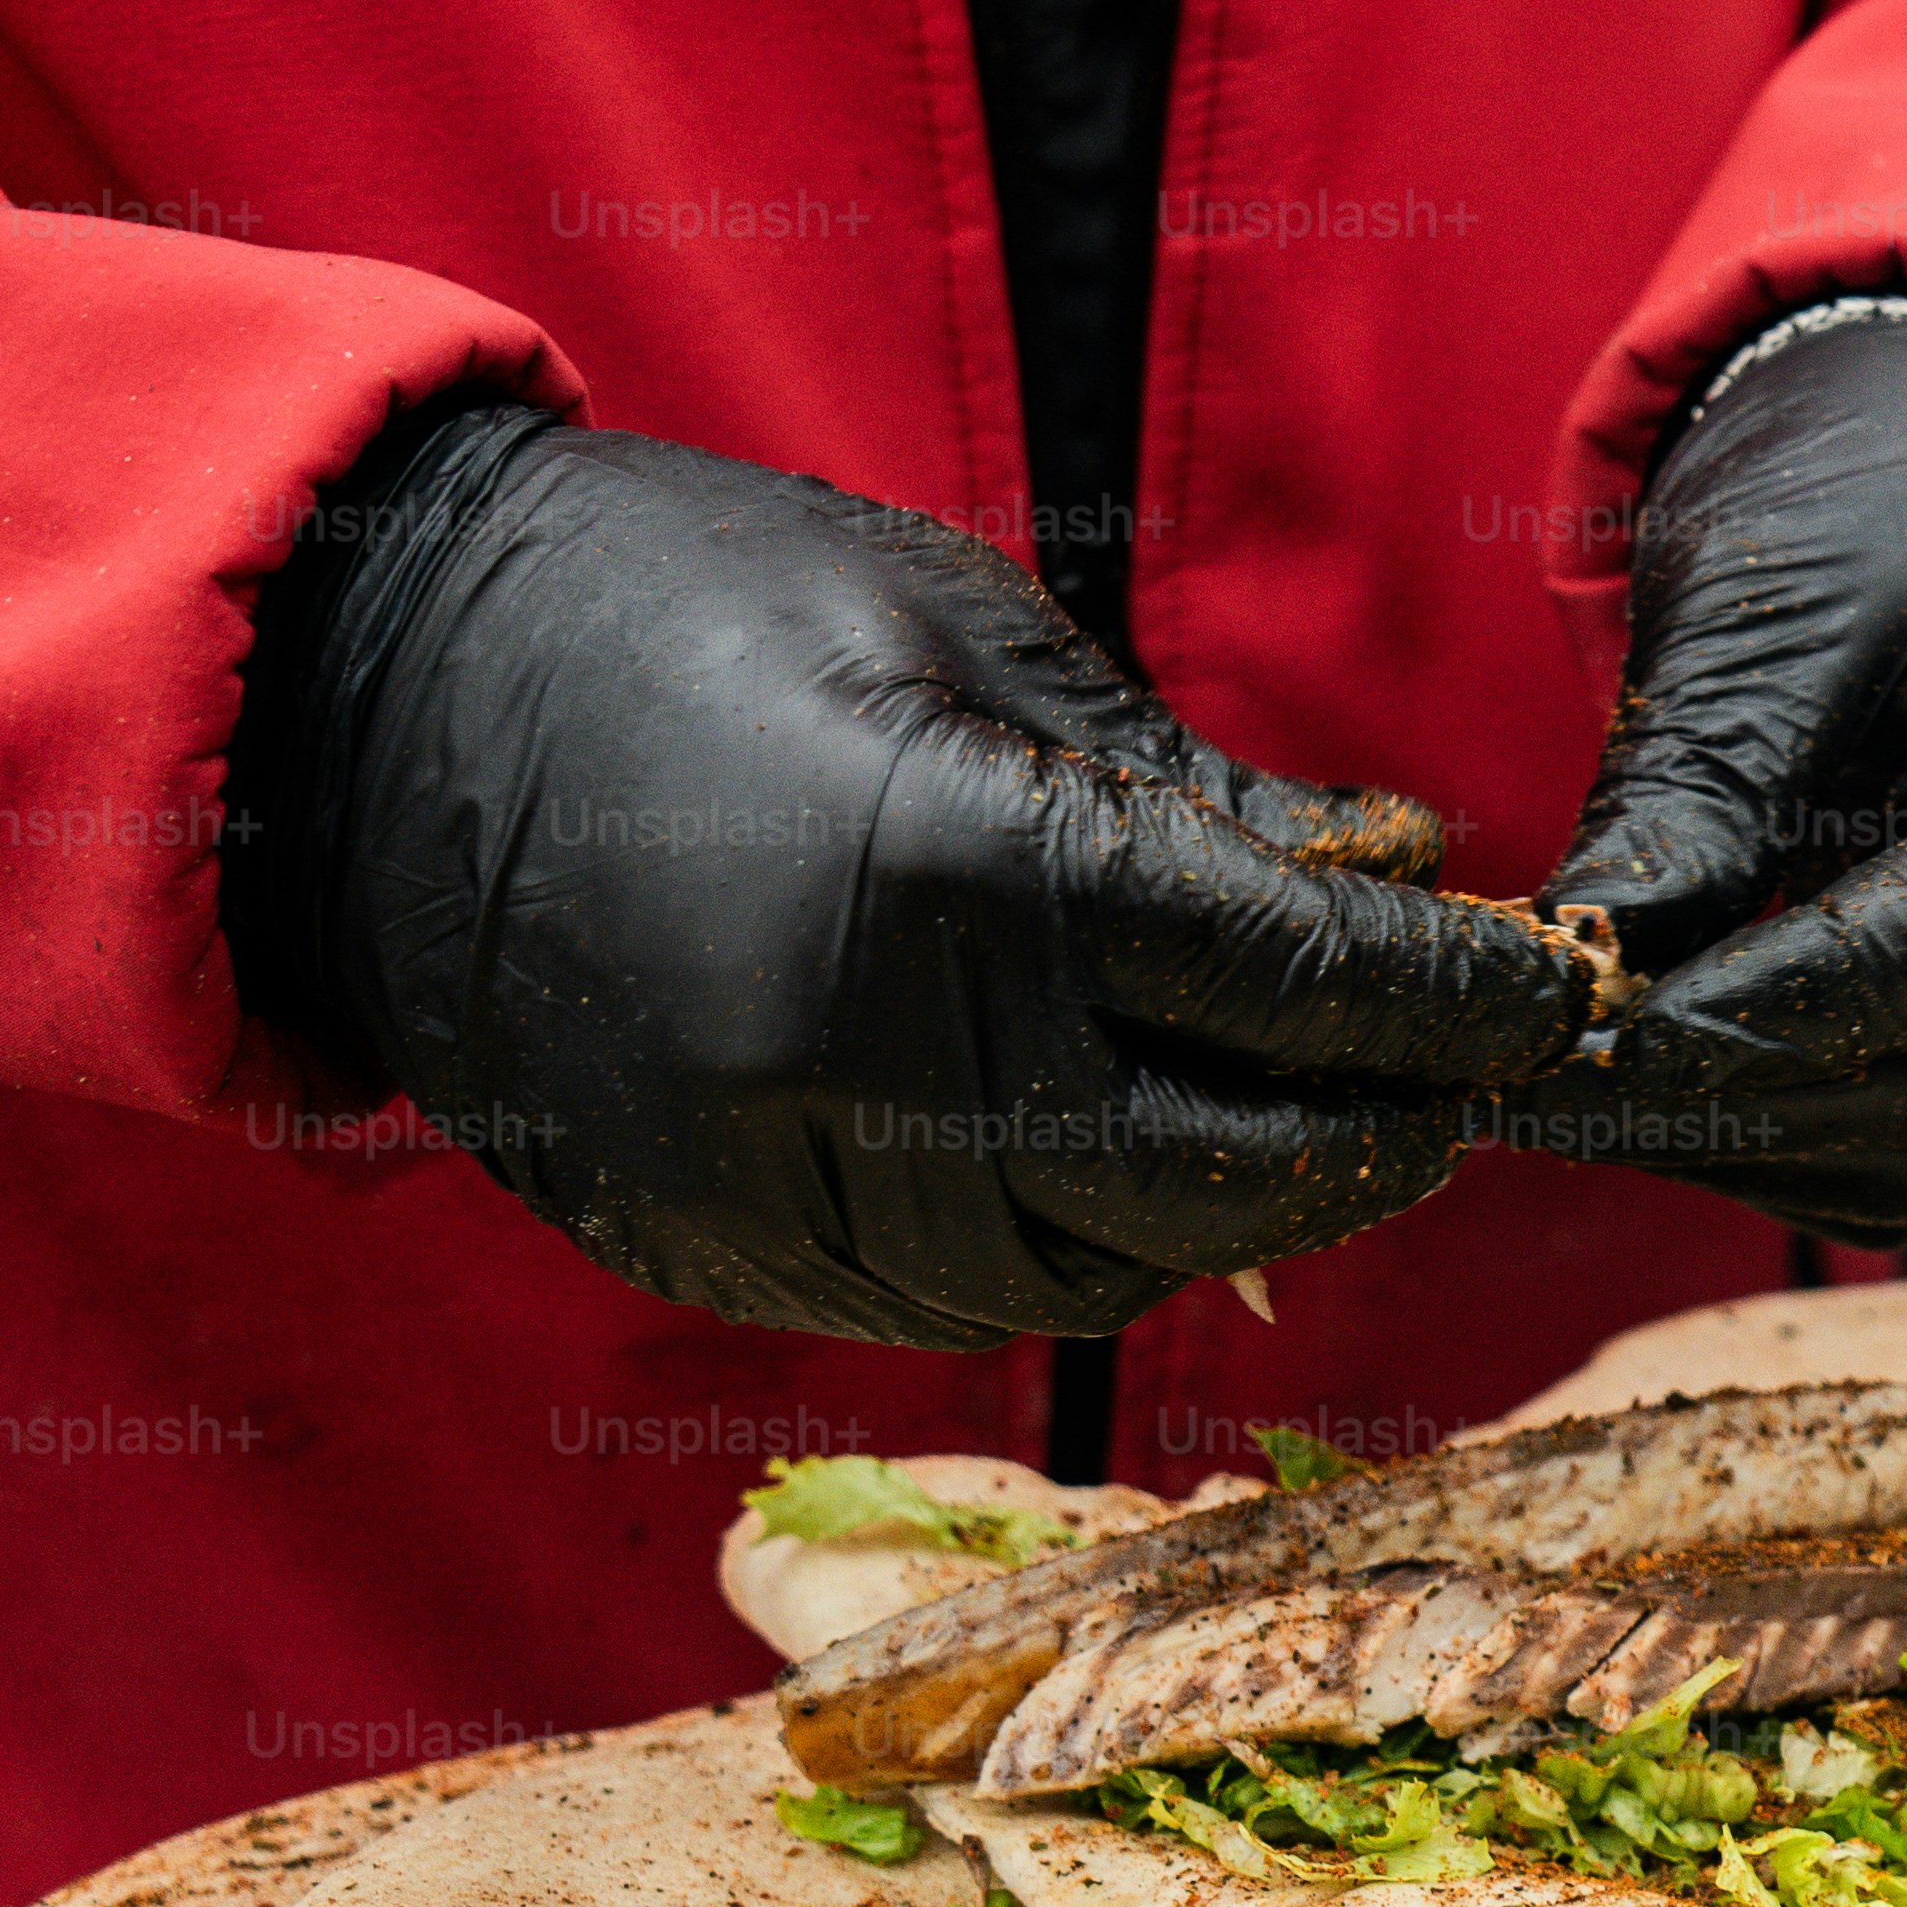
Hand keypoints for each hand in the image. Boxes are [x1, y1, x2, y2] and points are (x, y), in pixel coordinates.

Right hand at [227, 405, 1597, 1348]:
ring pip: (1114, 1270)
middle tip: (1465, 1080)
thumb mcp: (971, 634)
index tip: (1557, 992)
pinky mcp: (715, 1254)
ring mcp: (782, 1186)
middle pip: (1236, 1172)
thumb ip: (1195, 798)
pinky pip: (965, 1301)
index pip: (1301, 983)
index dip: (1459, 1001)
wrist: (350, 700)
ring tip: (1315, 1122)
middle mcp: (879, 1063)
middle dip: (1383, 1135)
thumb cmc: (683, 605)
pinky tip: (1140, 1174)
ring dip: (1245, 1210)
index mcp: (961, 870)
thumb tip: (1406, 882)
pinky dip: (1086, 1247)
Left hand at [1497, 302, 1906, 1237]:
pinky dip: (1807, 1142)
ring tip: (1596, 1094)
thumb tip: (1584, 954)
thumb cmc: (1883, 497)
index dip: (1781, 1005)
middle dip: (1748, 1091)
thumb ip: (1701, 780)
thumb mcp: (1776, 591)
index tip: (1605, 1040)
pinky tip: (1682, 1089)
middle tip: (1549, 1087)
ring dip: (1765, 1142)